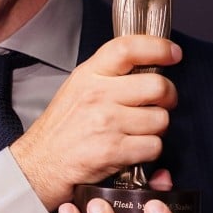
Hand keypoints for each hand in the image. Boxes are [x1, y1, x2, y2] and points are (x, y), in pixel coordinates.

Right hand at [10, 35, 179, 210]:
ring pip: (161, 119)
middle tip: (160, 104)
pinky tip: (133, 149)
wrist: (40, 164)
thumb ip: (108, 74)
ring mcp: (106, 123)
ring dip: (156, 129)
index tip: (173, 53)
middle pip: (158, 86)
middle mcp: (98, 94)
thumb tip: (147, 66)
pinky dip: (149, 150)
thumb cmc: (62, 128)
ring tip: (138, 131)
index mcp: (89, 74)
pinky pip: (154, 146)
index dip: (158, 47)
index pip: (128, 48)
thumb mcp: (77, 87)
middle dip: (168, 97)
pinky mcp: (113, 151)